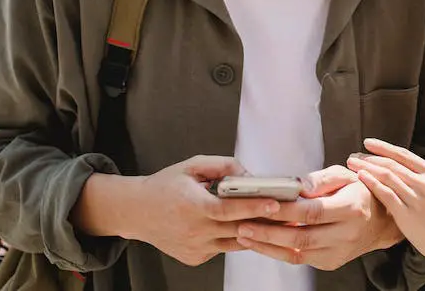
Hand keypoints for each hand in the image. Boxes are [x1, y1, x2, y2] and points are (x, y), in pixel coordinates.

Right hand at [130, 155, 280, 266]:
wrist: (136, 212)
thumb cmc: (164, 186)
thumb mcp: (191, 166)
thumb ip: (222, 165)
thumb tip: (249, 174)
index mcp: (192, 206)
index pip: (228, 210)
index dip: (253, 207)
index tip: (275, 203)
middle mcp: (194, 231)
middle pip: (237, 228)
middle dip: (264, 221)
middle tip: (288, 212)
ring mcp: (195, 248)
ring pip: (235, 242)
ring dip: (254, 232)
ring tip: (274, 220)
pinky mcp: (195, 258)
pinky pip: (223, 248)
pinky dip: (234, 237)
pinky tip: (242, 226)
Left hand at [235, 165, 402, 269]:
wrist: (381, 221)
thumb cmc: (360, 192)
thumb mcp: (346, 175)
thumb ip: (321, 179)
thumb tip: (296, 186)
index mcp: (351, 209)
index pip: (312, 213)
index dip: (285, 211)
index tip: (262, 204)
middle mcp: (346, 235)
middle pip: (301, 238)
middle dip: (268, 233)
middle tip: (243, 224)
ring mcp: (338, 253)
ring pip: (297, 253)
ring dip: (267, 246)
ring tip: (244, 234)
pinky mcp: (331, 262)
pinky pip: (300, 259)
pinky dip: (278, 251)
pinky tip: (260, 241)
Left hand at [346, 138, 424, 274]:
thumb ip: (424, 181)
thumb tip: (404, 173)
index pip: (404, 154)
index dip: (384, 147)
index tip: (368, 143)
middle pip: (391, 163)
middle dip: (369, 157)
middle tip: (354, 156)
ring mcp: (416, 197)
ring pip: (386, 175)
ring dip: (366, 167)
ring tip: (352, 165)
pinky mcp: (408, 213)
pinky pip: (386, 193)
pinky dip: (371, 183)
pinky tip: (360, 178)